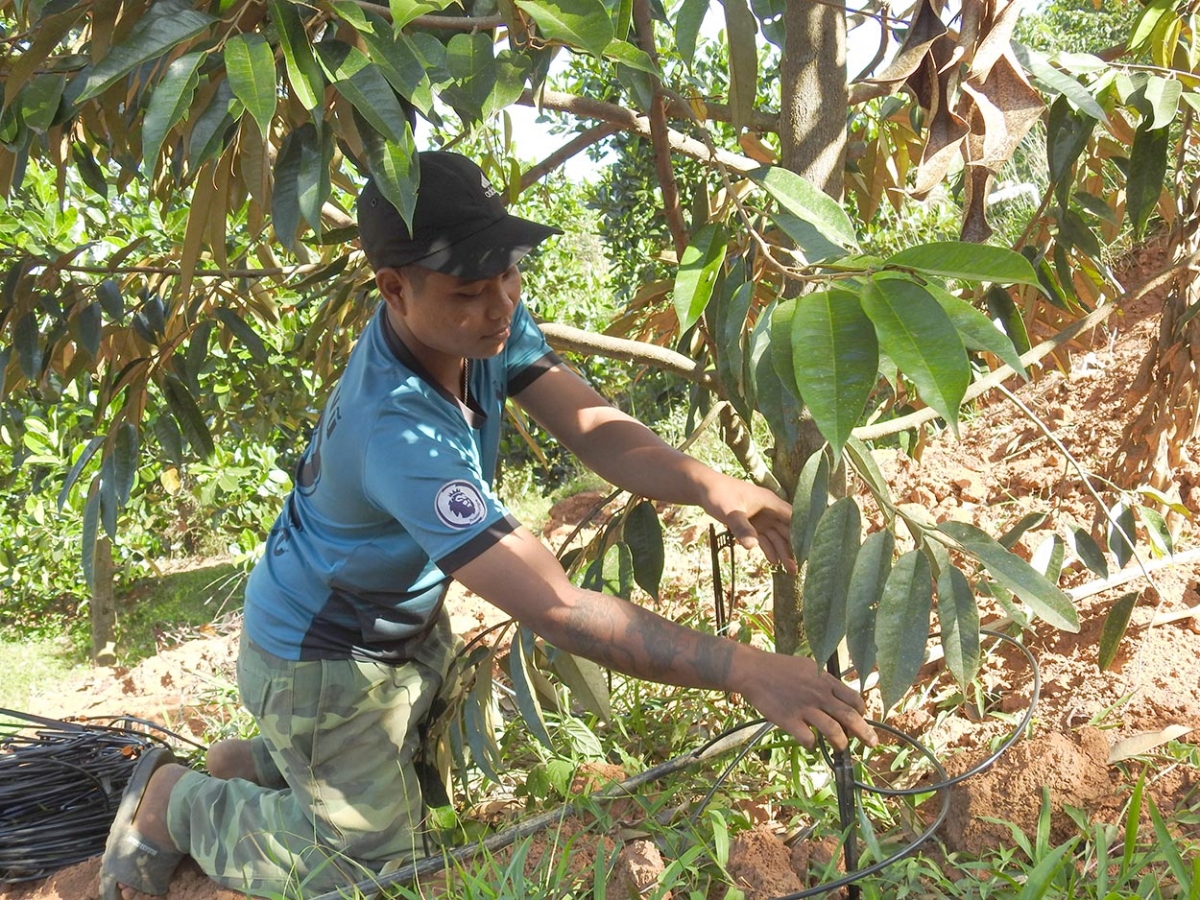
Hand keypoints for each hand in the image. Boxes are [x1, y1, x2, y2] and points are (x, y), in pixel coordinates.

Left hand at [701, 473, 796, 573]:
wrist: (704, 488)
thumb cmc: (719, 494)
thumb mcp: (730, 511)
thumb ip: (741, 527)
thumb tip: (752, 545)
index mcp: (770, 502)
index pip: (793, 517)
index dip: (803, 532)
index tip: (811, 549)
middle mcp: (770, 511)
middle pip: (787, 530)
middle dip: (794, 547)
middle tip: (801, 567)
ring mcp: (762, 518)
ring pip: (777, 537)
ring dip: (783, 552)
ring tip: (790, 570)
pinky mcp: (752, 525)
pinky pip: (764, 539)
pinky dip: (769, 549)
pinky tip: (774, 562)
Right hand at [732, 647, 875, 751]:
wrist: (753, 670)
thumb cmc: (779, 668)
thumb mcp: (808, 667)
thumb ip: (824, 681)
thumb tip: (838, 695)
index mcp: (825, 680)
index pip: (854, 699)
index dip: (861, 712)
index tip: (861, 719)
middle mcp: (819, 694)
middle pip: (850, 717)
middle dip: (865, 733)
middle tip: (871, 744)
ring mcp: (805, 708)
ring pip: (834, 731)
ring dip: (841, 743)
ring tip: (840, 748)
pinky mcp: (790, 720)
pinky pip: (808, 739)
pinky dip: (812, 745)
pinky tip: (810, 743)